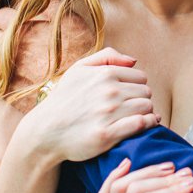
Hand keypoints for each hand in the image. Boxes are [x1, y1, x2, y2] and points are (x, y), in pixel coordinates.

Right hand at [14, 47, 157, 163]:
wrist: (44, 131)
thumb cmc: (64, 99)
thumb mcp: (78, 70)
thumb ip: (106, 57)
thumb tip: (134, 60)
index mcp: (104, 74)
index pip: (141, 77)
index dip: (137, 87)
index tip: (129, 96)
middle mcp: (108, 91)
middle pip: (146, 92)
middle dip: (141, 100)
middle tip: (131, 109)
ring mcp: (108, 113)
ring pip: (147, 107)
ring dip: (146, 113)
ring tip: (136, 117)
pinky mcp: (107, 134)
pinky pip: (142, 124)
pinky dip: (148, 124)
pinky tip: (143, 125)